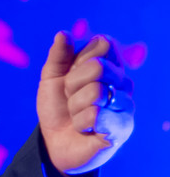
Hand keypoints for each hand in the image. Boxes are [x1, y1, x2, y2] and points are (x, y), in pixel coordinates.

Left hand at [37, 32, 134, 174]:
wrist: (53, 143)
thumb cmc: (57, 108)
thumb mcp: (51, 78)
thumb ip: (58, 55)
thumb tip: (63, 33)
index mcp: (109, 65)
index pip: (101, 45)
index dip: (77, 61)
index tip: (70, 76)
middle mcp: (123, 82)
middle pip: (97, 66)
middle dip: (73, 85)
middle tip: (72, 99)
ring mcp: (126, 105)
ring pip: (95, 91)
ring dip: (75, 107)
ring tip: (77, 116)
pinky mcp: (123, 127)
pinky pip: (97, 115)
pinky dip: (81, 122)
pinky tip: (85, 129)